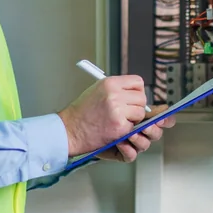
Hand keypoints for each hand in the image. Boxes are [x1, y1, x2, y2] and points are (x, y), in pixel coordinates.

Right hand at [59, 76, 173, 161]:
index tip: (133, 98)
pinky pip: (135, 127)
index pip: (138, 82)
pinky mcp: (119, 126)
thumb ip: (117, 88)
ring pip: (141, 113)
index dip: (138, 91)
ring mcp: (117, 111)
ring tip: (120, 121)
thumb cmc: (82, 112)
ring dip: (134, 119)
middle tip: (127, 113)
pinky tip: (116, 129)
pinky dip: (128, 130)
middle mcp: (115, 94)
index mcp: (110, 83)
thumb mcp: (97, 90)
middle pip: (142, 98)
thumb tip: (136, 92)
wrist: (69, 130)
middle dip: (137, 107)